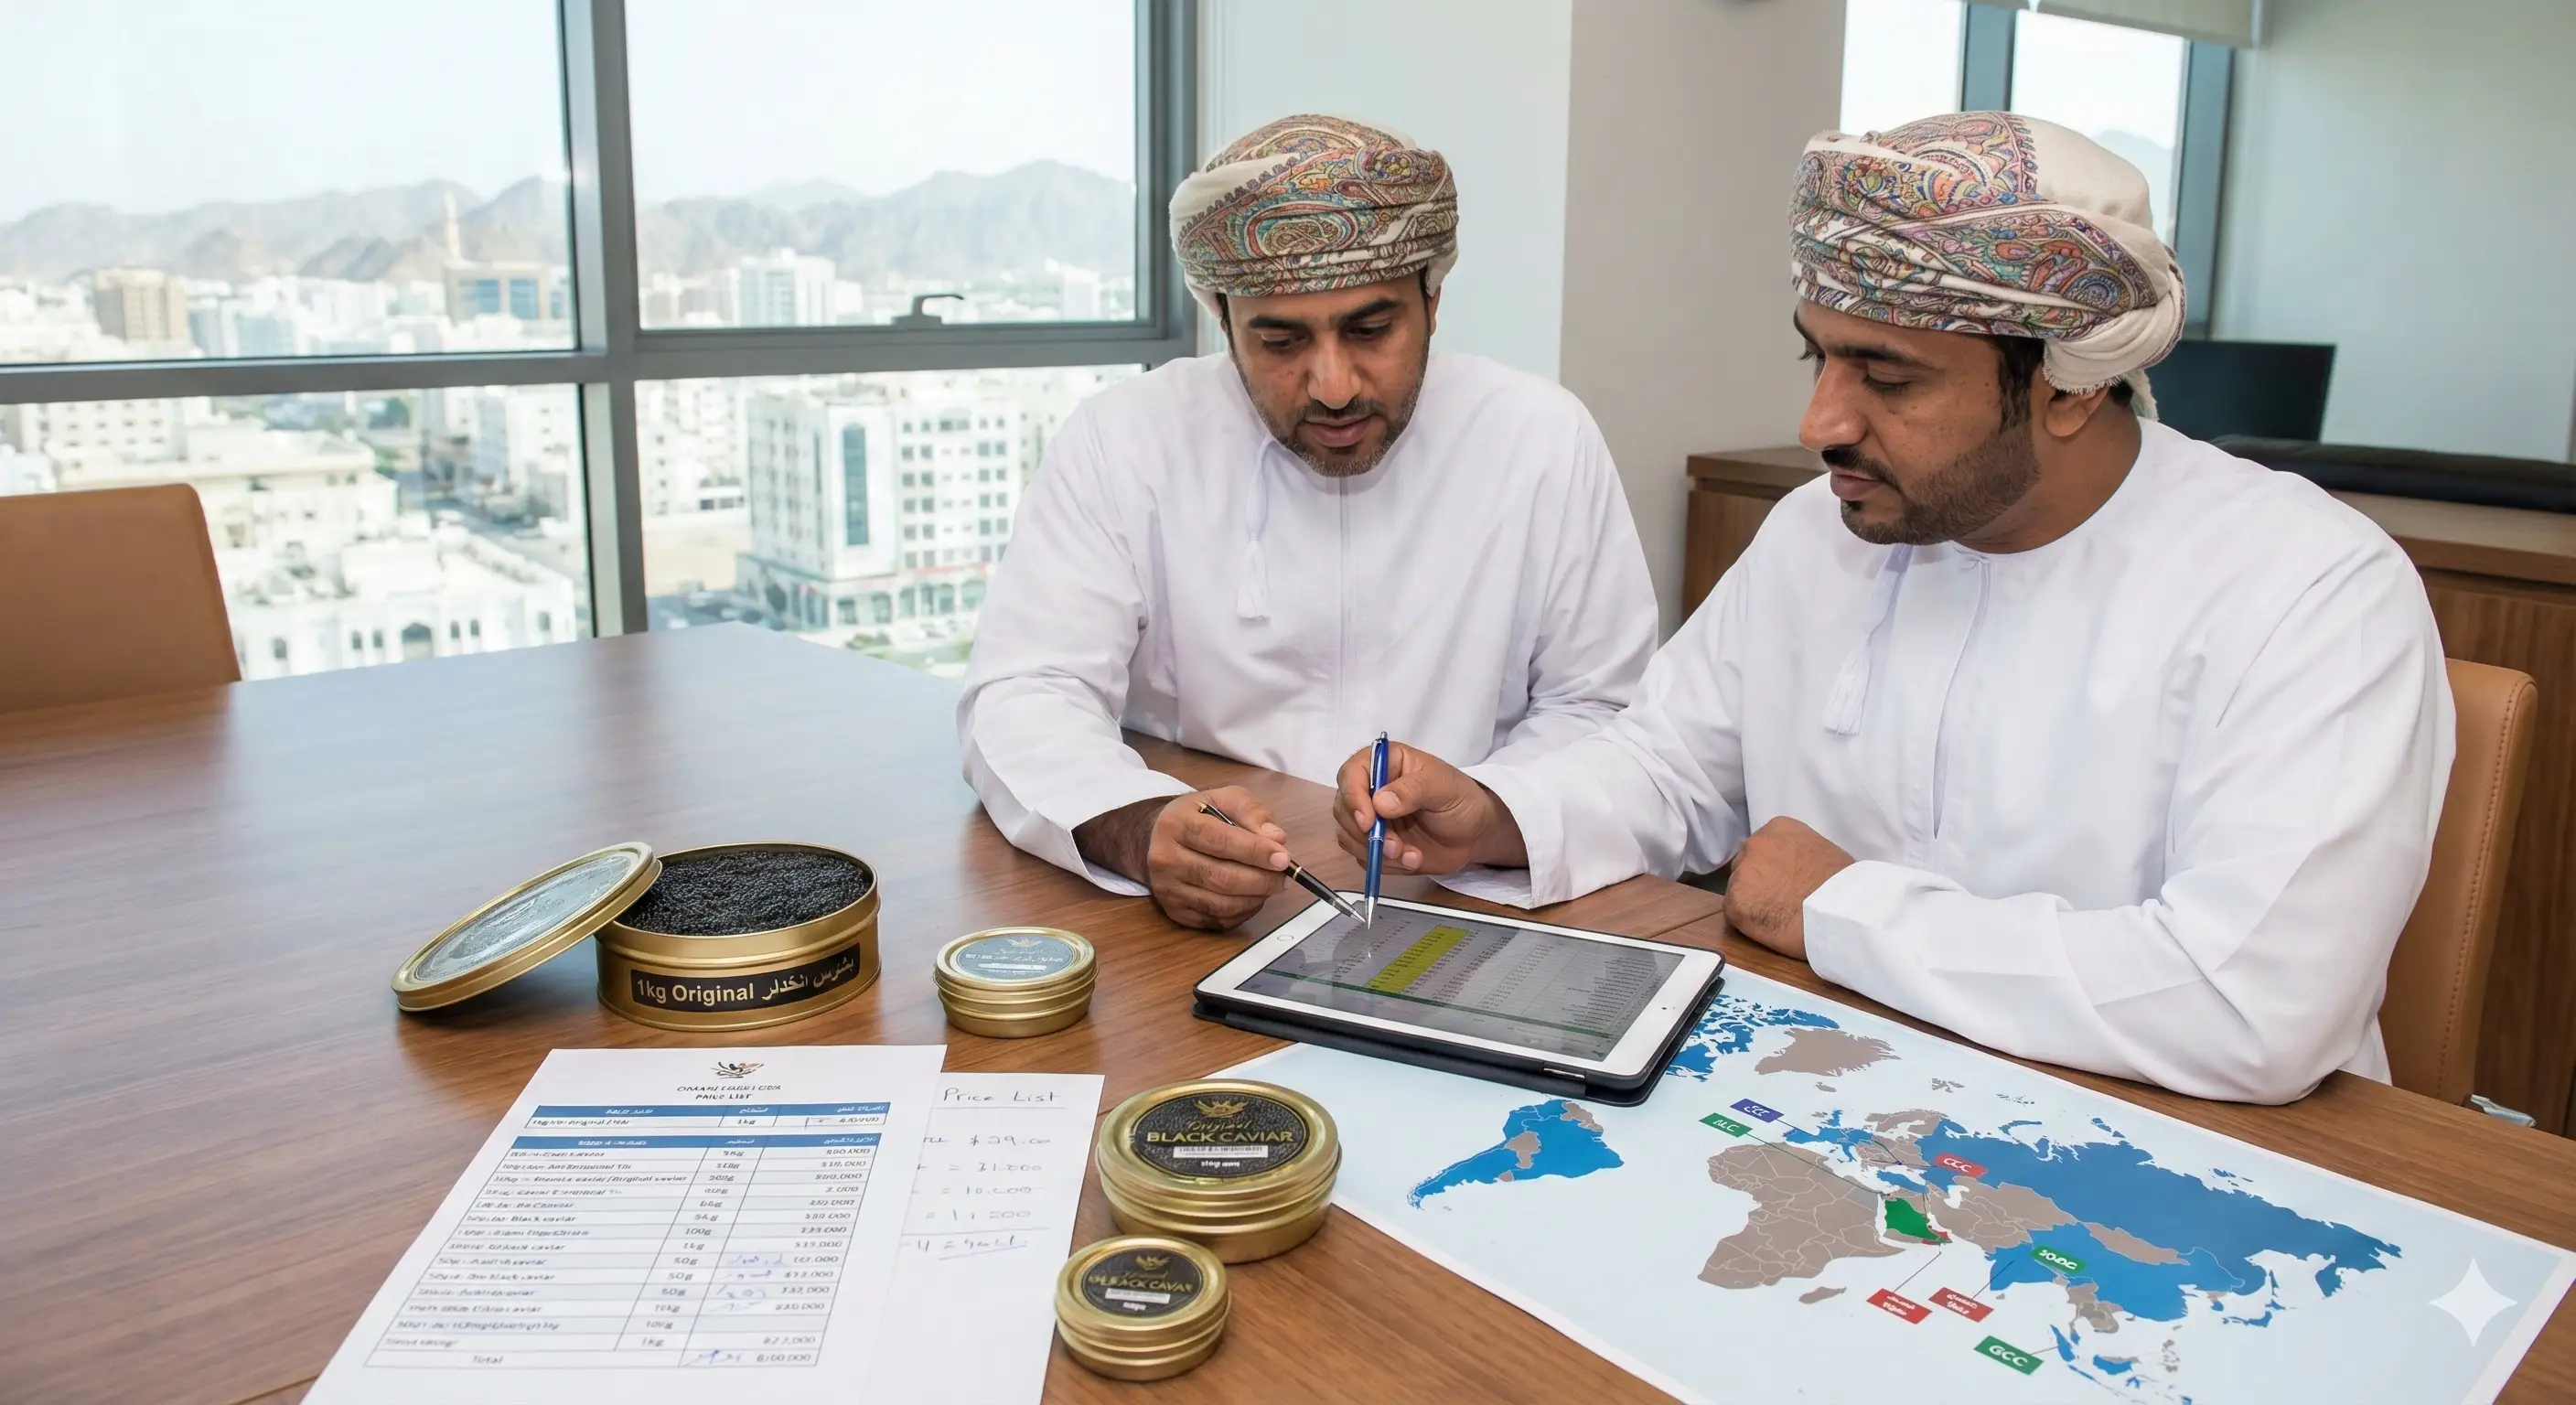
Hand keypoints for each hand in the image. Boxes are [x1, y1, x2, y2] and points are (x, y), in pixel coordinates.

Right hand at [1074, 786, 1289, 930]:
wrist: (1158, 839)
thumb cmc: (1198, 817)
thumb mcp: (1224, 799)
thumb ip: (1252, 812)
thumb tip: (1277, 839)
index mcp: (1176, 824)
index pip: (1220, 840)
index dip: (1255, 851)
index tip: (1283, 858)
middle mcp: (1164, 859)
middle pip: (1221, 878)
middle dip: (1261, 880)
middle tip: (1283, 877)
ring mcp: (1167, 889)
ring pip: (1221, 904)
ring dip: (1255, 898)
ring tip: (1270, 886)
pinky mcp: (1174, 912)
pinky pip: (1217, 920)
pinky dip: (1242, 912)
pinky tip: (1252, 897)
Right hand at [1331, 741, 1526, 875]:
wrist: (1475, 834)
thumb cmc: (1461, 800)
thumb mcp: (1443, 787)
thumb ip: (1413, 790)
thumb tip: (1380, 803)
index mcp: (1384, 763)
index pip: (1351, 774)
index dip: (1353, 797)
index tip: (1368, 822)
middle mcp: (1371, 789)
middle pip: (1343, 808)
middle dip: (1366, 833)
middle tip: (1396, 846)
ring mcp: (1371, 818)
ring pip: (1349, 836)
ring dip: (1376, 852)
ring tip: (1410, 854)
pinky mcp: (1375, 844)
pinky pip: (1363, 857)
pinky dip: (1385, 864)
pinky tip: (1412, 859)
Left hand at [1723, 816, 1855, 959]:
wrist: (1840, 909)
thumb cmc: (1842, 884)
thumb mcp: (1821, 851)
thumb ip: (1798, 854)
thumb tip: (1794, 869)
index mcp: (1777, 829)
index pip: (1763, 849)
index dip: (1772, 870)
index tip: (1784, 883)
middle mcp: (1754, 845)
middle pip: (1746, 867)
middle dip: (1758, 883)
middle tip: (1779, 901)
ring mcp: (1741, 873)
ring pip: (1738, 890)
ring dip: (1753, 902)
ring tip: (1778, 916)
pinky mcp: (1735, 902)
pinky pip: (1735, 914)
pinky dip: (1748, 922)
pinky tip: (1770, 926)